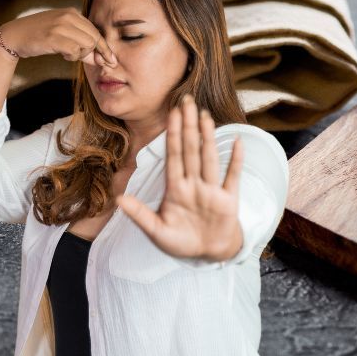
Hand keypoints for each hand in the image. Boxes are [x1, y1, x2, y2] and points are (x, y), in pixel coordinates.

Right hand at [1, 8, 117, 67]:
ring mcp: (60, 25)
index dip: (104, 47)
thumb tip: (101, 59)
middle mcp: (68, 16)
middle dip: (97, 53)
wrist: (13, 36)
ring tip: (70, 54)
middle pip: (95, 38)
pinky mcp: (53, 37)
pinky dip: (72, 57)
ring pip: (88, 44)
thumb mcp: (62, 35)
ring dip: (82, 55)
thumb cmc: (40, 37)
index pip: (96, 31)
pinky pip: (75, 51)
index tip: (111, 60)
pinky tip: (63, 55)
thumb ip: (80, 43)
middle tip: (93, 62)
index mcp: (72, 13)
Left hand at [116, 93, 245, 261]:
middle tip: (187, 101)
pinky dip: (235, 160)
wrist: (208, 254)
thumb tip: (119, 199)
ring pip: (209, 158)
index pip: (173, 156)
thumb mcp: (157, 231)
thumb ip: (140, 215)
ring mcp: (212, 190)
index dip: (172, 134)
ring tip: (205, 116)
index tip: (172, 113)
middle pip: (190, 150)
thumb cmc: (182, 242)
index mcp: (176, 189)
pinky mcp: (229, 200)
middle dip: (188, 126)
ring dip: (207, 137)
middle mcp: (194, 184)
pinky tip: (237, 142)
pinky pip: (232, 176)